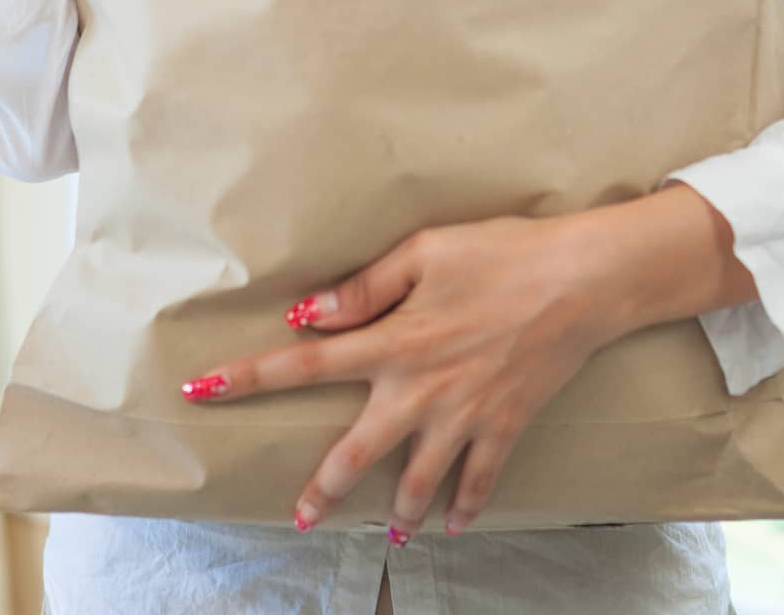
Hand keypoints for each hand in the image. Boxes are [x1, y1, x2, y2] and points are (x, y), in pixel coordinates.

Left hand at [180, 213, 628, 541]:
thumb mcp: (427, 249)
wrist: (583, 280)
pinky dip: (466, 508)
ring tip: (386, 534)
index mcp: (394, 341)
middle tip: (298, 516)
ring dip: (398, 512)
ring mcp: (465, 417)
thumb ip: (365, 287)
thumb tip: (308, 316)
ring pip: (419, 481)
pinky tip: (453, 525)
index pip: (306, 365)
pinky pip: (480, 481)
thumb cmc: (502, 252)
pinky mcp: (506, 426)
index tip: (201, 390)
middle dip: (322, 488)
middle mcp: (421, 391)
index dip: (248, 377)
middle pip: (357, 452)